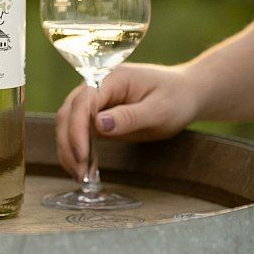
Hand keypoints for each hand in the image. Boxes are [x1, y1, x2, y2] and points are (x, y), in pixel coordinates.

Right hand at [55, 63, 199, 179]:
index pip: (83, 101)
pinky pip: (79, 131)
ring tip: (79, 175)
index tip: (82, 155)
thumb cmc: (175, 98)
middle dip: (68, 142)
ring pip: (69, 123)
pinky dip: (77, 149)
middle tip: (78, 172)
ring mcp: (95, 100)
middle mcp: (96, 86)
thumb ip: (129, 117)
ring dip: (68, 148)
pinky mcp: (96, 115)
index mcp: (111, 78)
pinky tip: (82, 168)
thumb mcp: (159, 110)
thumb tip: (98, 125)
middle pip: (69, 112)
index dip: (77, 129)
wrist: (185, 94)